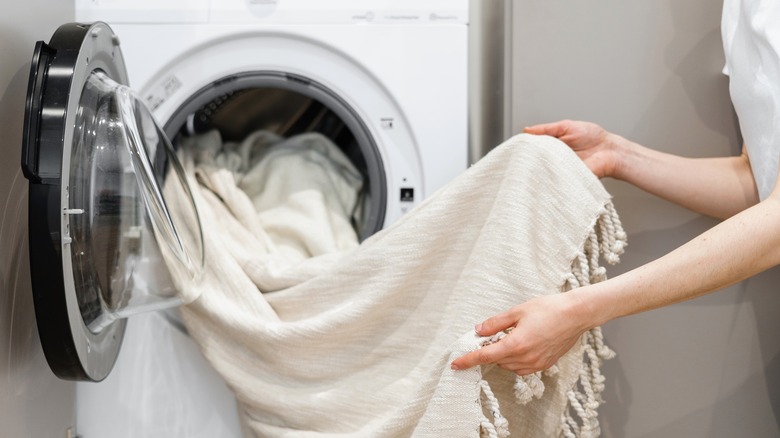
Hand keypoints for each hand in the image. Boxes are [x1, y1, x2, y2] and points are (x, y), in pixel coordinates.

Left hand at [450, 293, 589, 375]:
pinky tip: (521, 346)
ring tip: (511, 337)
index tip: (455, 364)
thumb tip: (478, 330)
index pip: (485, 356)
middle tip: (492, 335)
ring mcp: (537, 363)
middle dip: (490, 350)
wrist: (577, 314)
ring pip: (509, 365)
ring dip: (503, 355)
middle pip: (497, 360)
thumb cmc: (549, 308)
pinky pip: (522, 368)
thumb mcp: (517, 311)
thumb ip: (495, 323)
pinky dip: (515, 360)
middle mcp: (526, 357)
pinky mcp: (545, 364)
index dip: (468, 360)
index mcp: (516, 344)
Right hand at [524, 120, 620, 178]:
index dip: (523, 148)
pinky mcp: (564, 180)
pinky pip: (552, 180)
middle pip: (534, 160)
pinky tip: (546, 171)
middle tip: (521, 157)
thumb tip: (526, 130)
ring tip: (534, 163)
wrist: (610, 152)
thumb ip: (546, 129)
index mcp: (551, 145)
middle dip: (527, 159)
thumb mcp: (566, 127)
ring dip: (537, 167)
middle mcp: (552, 158)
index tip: (515, 147)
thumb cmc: (592, 138)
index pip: (532, 148)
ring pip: (541, 171)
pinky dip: (549, 177)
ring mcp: (558, 170)